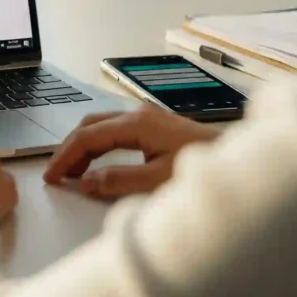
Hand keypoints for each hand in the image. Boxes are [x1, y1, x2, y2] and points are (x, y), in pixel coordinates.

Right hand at [43, 107, 221, 197]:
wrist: (244, 162)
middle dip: (69, 149)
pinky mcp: (156, 128)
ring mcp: (148, 119)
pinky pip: (115, 132)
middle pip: (89, 126)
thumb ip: (119, 180)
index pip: (87, 136)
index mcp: (137, 123)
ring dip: (83, 147)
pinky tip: (98, 164)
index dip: (65, 156)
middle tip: (56, 173)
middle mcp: (139, 115)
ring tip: (72, 172)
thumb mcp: (159, 181)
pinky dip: (99, 146)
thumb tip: (87, 181)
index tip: (52, 176)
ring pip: (101, 127)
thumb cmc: (205, 167)